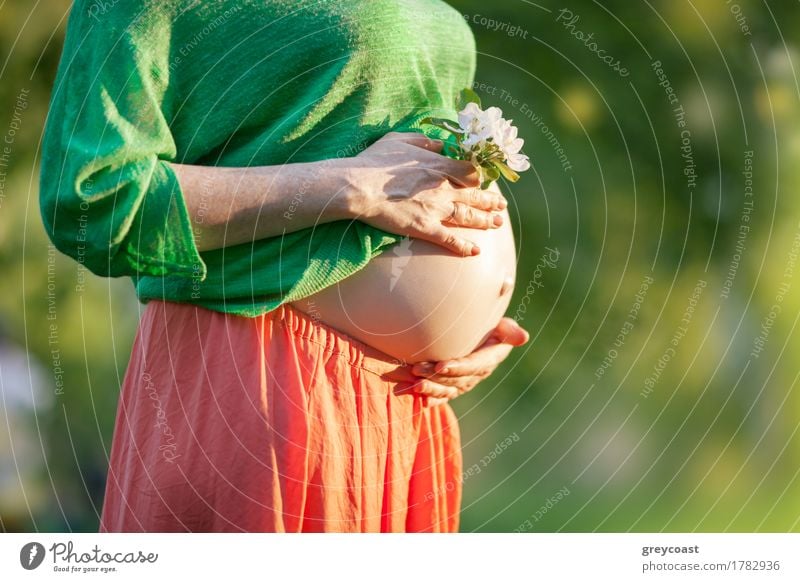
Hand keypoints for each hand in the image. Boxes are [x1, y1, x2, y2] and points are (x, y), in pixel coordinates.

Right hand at [345, 131, 507, 255]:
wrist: (359, 187)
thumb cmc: (374, 161)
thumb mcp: (399, 140)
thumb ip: (424, 142)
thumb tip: (440, 145)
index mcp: (438, 165)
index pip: (470, 171)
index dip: (479, 177)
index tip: (484, 181)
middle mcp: (443, 188)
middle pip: (474, 195)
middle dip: (490, 201)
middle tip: (501, 206)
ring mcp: (435, 210)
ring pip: (467, 216)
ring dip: (484, 221)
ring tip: (496, 224)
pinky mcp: (424, 228)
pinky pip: (449, 239)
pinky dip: (464, 246)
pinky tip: (476, 251)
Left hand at [408, 318, 529, 406]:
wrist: (478, 335)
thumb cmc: (490, 324)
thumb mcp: (502, 326)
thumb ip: (508, 330)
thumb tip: (523, 336)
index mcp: (489, 359)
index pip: (473, 366)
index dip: (458, 368)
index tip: (441, 365)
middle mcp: (476, 375)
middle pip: (455, 379)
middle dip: (435, 376)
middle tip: (416, 369)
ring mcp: (463, 383)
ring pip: (445, 390)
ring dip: (427, 389)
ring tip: (409, 385)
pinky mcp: (452, 387)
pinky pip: (439, 396)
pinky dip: (427, 398)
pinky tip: (413, 397)